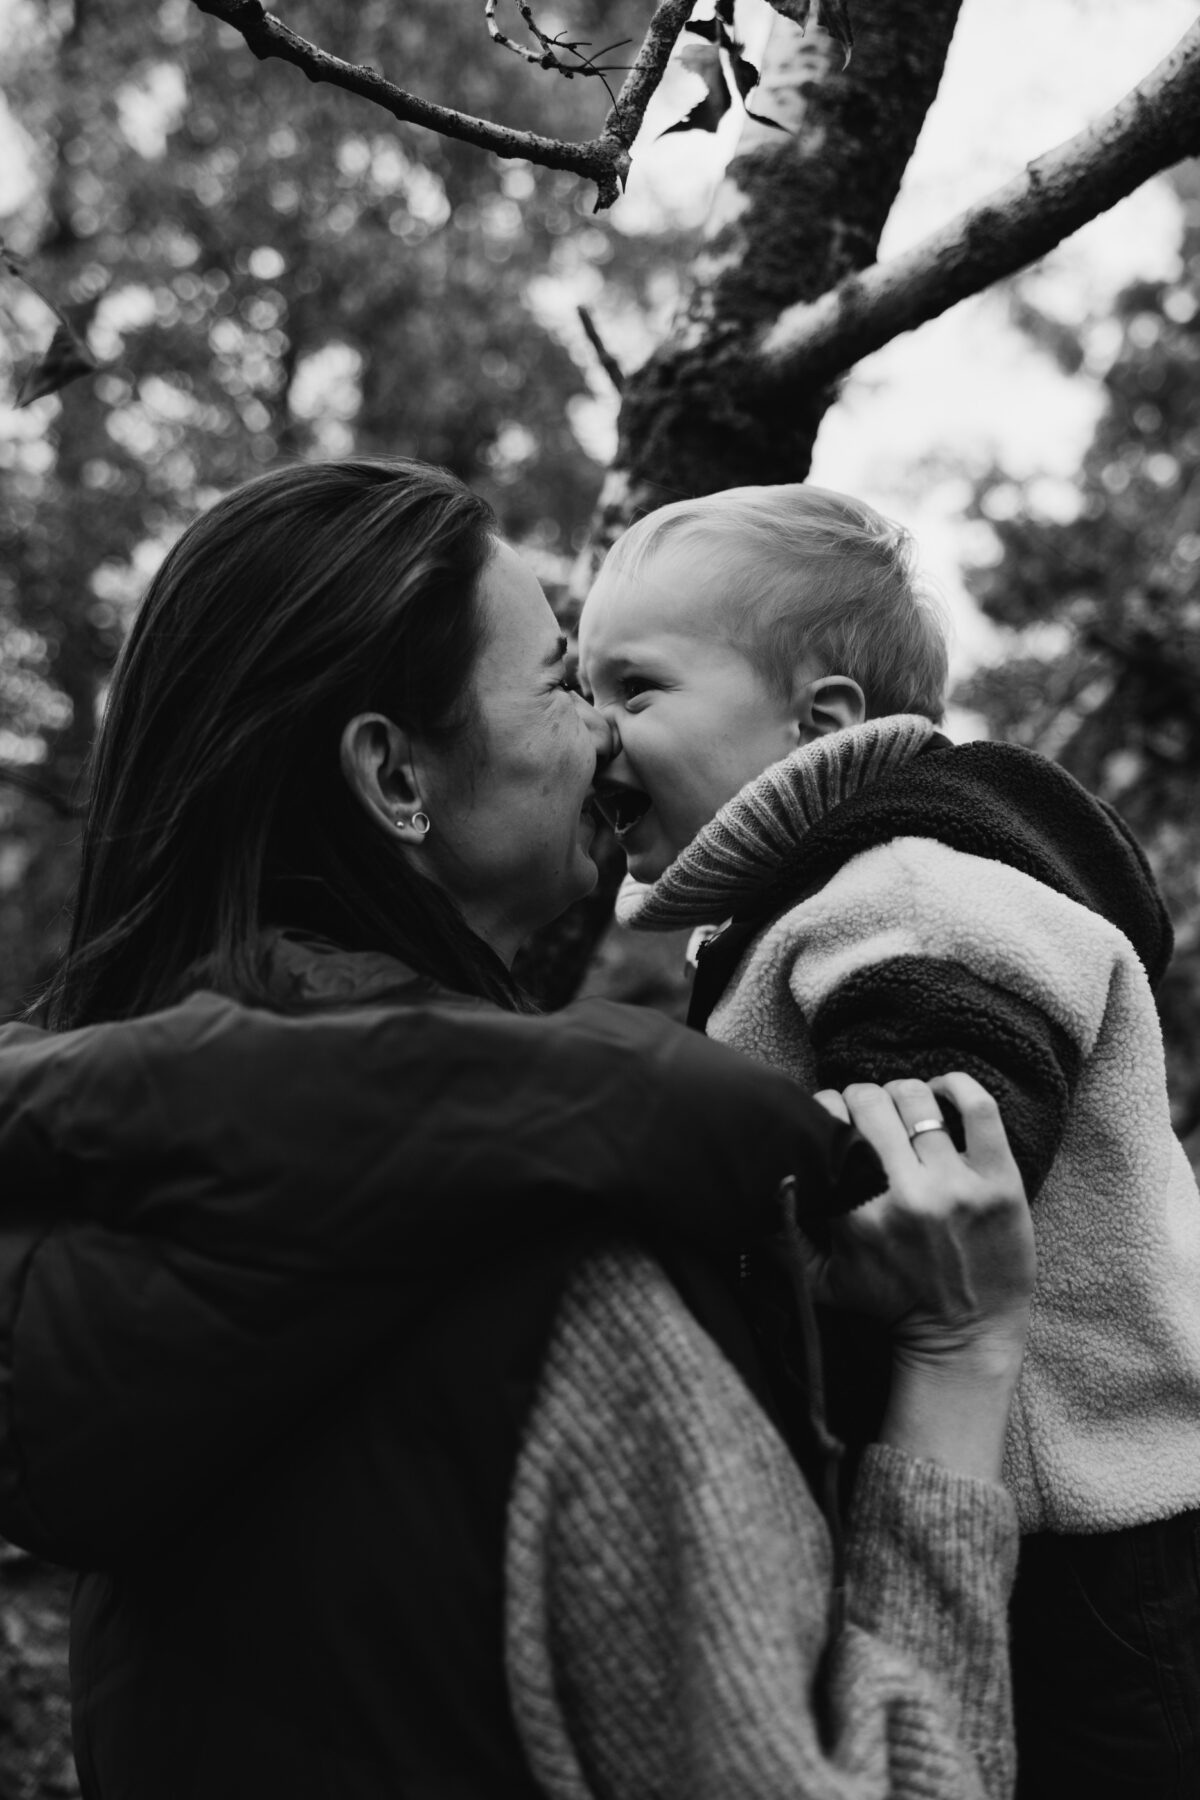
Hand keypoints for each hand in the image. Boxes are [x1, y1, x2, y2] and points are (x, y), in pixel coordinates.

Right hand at [802, 1073, 1034, 1371]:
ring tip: (902, 1109)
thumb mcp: (820, 1282)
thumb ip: (781, 1236)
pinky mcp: (999, 1183)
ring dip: (902, 1093)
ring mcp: (956, 1185)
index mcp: (856, 1212)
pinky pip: (979, 1109)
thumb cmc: (889, 1308)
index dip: (825, 1110)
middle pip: (870, 1102)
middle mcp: (904, 1193)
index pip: (828, 1124)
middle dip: (861, 1098)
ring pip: (917, 1098)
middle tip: (866, 1114)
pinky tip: (943, 1094)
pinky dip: (958, 1087)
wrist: (964, 1339)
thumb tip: (756, 1186)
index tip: (831, 1119)